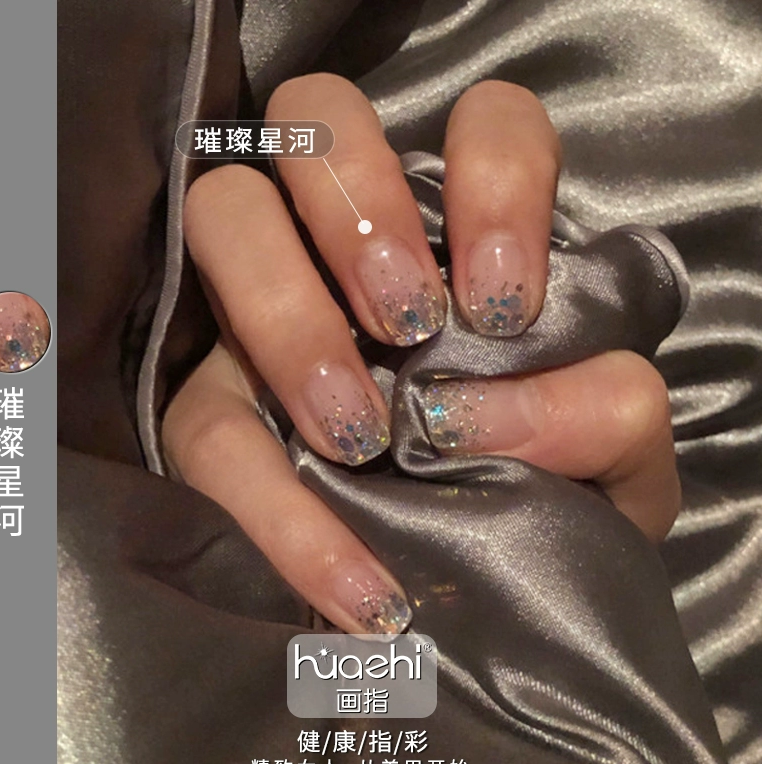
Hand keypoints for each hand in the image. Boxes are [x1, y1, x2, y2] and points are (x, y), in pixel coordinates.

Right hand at [162, 75, 679, 635]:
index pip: (483, 124)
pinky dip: (275, 505)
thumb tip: (493, 409)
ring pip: (224, 210)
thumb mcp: (611, 464)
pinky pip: (202, 426)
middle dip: (358, 209)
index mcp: (460, 235)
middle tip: (408, 328)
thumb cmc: (555, 501)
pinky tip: (352, 584)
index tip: (504, 302)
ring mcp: (267, 305)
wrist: (478, 596)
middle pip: (314, 117)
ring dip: (286, 309)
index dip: (492, 178)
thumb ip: (604, 416)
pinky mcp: (209, 406)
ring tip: (356, 428)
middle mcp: (352, 244)